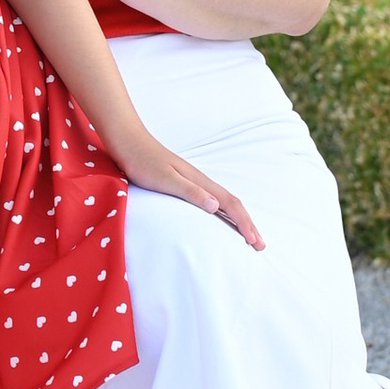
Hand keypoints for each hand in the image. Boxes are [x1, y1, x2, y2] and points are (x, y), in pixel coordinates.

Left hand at [110, 129, 262, 249]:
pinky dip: (224, 213)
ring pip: (224, 202)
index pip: (230, 204)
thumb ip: (190, 192)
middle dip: (248, 224)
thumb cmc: (144, 162)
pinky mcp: (184, 184)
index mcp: (200, 182)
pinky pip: (212, 201)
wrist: (129, 142)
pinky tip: (220, 218)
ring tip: (248, 236)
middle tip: (260, 245)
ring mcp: (193, 182)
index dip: (244, 223)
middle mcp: (201, 181)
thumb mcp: (166, 180)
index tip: (255, 242)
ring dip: (238, 220)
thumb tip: (217, 206)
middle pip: (232, 204)